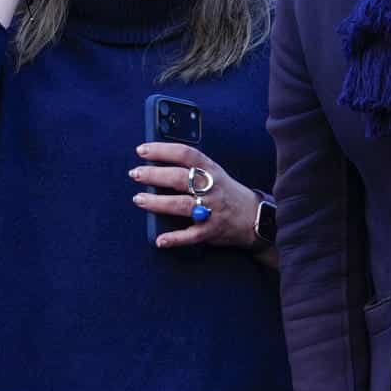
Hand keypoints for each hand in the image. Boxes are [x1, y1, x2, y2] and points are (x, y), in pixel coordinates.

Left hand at [131, 142, 262, 249]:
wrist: (255, 217)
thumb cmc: (227, 193)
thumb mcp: (215, 175)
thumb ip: (192, 170)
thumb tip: (157, 164)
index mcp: (212, 171)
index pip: (186, 154)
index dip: (163, 150)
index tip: (142, 150)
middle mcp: (212, 188)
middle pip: (180, 178)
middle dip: (155, 175)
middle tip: (135, 173)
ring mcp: (212, 209)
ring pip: (182, 205)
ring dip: (158, 203)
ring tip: (139, 199)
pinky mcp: (212, 230)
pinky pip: (191, 235)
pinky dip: (175, 239)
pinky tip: (160, 240)